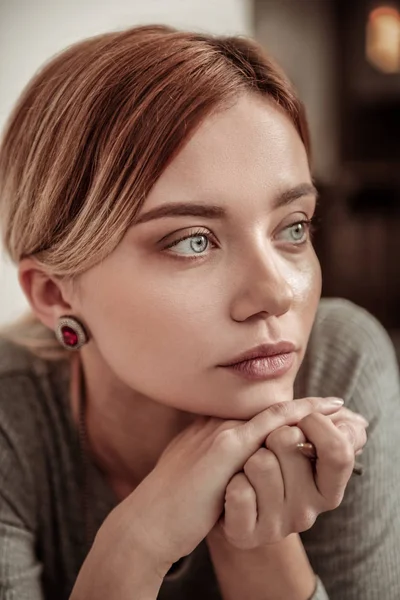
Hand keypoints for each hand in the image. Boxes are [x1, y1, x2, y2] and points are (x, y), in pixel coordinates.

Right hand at [101, 397, 344, 571]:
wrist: (149, 522)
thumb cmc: (173, 504)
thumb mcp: (195, 472)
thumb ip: (213, 459)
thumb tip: (236, 465)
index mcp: (206, 427)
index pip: (253, 411)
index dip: (283, 407)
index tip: (309, 406)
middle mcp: (214, 423)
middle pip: (267, 406)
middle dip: (302, 404)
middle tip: (334, 403)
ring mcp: (220, 432)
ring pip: (272, 411)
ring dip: (307, 407)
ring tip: (336, 406)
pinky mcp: (226, 448)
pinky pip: (268, 425)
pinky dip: (294, 417)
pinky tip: (315, 414)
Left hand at [215, 402, 366, 549]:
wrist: (212, 495)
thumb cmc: (258, 458)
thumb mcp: (294, 439)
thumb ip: (324, 426)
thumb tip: (343, 409)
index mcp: (327, 489)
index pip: (338, 451)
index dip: (316, 422)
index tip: (301, 420)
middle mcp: (308, 512)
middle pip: (290, 442)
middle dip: (270, 434)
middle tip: (264, 450)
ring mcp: (278, 526)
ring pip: (261, 462)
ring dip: (246, 457)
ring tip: (244, 470)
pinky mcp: (246, 535)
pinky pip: (240, 491)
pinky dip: (232, 481)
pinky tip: (230, 489)